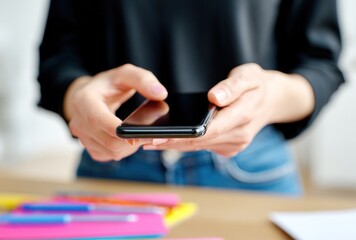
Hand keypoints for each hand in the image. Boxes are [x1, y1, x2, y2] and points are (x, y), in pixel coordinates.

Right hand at [64, 64, 167, 160]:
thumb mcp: (126, 74)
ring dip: (129, 147)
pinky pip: (109, 156)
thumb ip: (144, 80)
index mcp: (84, 100)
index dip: (118, 129)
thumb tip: (160, 94)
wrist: (92, 95)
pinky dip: (122, 151)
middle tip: (150, 134)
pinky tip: (128, 139)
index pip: (98, 119)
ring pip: (111, 152)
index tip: (139, 133)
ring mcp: (81, 137)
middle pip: (109, 141)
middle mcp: (78, 121)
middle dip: (132, 140)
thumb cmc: (110, 84)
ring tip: (138, 133)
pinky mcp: (88, 147)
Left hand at [143, 63, 313, 156]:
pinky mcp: (231, 148)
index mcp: (243, 115)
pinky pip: (205, 147)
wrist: (273, 99)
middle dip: (172, 144)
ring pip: (200, 148)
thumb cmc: (257, 84)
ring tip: (151, 142)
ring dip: (176, 146)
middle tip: (145, 142)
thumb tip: (215, 97)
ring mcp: (236, 144)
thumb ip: (232, 87)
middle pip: (200, 143)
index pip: (208, 130)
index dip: (182, 136)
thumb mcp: (248, 76)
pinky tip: (170, 140)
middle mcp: (239, 135)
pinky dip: (188, 144)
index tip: (158, 138)